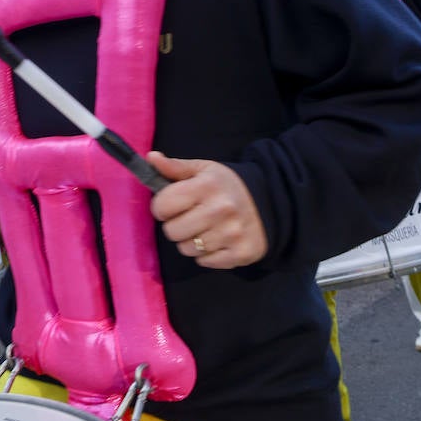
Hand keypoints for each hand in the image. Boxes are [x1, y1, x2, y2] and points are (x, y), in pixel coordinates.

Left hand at [147, 151, 266, 268]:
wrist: (269, 202)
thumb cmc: (227, 186)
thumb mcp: (203, 170)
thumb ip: (175, 167)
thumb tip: (151, 158)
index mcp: (207, 186)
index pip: (162, 205)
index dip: (162, 207)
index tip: (172, 205)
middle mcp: (220, 210)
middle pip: (172, 232)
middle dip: (176, 226)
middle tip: (190, 218)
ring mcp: (231, 234)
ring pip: (187, 249)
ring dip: (191, 242)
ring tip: (204, 229)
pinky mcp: (240, 253)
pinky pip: (205, 262)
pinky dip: (207, 255)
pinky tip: (217, 241)